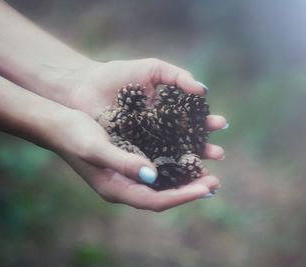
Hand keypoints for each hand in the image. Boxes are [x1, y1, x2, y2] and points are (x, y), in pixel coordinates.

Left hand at [47, 58, 227, 160]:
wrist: (84, 86)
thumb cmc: (117, 75)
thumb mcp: (152, 69)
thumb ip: (177, 76)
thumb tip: (204, 91)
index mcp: (165, 113)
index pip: (192, 122)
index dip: (206, 125)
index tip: (221, 125)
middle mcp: (157, 132)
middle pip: (185, 144)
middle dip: (204, 149)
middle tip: (219, 154)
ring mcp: (142, 146)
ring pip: (170, 159)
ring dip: (188, 165)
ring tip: (205, 169)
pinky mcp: (128, 155)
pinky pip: (148, 165)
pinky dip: (163, 171)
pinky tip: (176, 175)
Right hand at [50, 110, 219, 210]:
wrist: (58, 124)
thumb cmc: (74, 134)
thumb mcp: (97, 147)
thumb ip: (123, 162)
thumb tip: (153, 175)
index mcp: (116, 188)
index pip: (156, 200)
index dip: (183, 195)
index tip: (207, 187)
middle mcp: (124, 185)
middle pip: (163, 195)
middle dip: (189, 189)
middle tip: (215, 181)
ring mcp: (126, 174)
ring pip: (162, 182)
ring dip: (184, 177)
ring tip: (208, 168)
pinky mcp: (128, 160)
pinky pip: (156, 166)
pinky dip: (173, 162)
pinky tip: (186, 153)